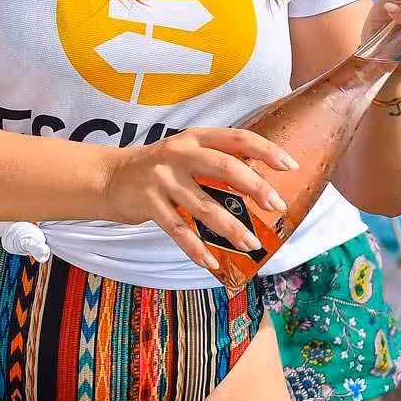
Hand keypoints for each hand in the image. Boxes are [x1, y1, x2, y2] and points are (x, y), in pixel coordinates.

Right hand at [101, 128, 296, 271]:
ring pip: (204, 205)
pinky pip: (178, 230)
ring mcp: (162, 178)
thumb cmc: (159, 169)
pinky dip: (196, 248)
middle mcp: (180, 153)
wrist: (109, 177)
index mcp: (195, 138)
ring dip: (231, 227)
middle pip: (225, 167)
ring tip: (251, 244)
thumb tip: (260, 184)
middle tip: (277, 206)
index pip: (237, 138)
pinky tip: (212, 262)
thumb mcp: (186, 154)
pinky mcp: (148, 203)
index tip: (290, 166)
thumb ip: (215, 162)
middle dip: (255, 187)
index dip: (266, 149)